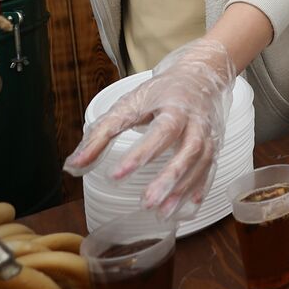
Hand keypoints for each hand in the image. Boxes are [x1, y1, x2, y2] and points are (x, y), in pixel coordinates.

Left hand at [64, 39, 235, 217]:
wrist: (200, 76)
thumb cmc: (161, 92)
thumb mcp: (129, 105)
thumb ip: (102, 134)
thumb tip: (74, 166)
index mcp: (175, 106)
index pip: (161, 131)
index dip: (140, 154)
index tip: (116, 176)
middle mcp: (196, 120)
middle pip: (190, 149)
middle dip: (170, 177)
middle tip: (146, 202)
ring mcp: (209, 134)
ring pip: (202, 162)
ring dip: (184, 189)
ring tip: (163, 213)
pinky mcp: (214, 145)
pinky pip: (210, 170)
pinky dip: (199, 189)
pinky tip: (187, 209)